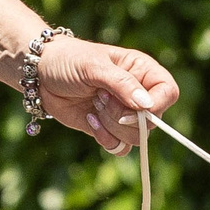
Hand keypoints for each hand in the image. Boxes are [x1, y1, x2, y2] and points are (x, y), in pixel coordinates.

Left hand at [35, 37, 178, 155]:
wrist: (42, 75)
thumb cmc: (69, 61)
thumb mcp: (94, 66)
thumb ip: (122, 84)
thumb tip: (147, 105)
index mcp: (142, 71)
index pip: (168, 92)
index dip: (158, 105)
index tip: (138, 107)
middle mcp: (138, 94)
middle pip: (153, 122)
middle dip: (124, 116)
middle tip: (100, 97)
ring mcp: (124, 114)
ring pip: (136, 138)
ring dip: (112, 126)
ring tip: (94, 104)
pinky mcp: (109, 130)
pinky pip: (120, 148)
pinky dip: (105, 138)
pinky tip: (89, 119)